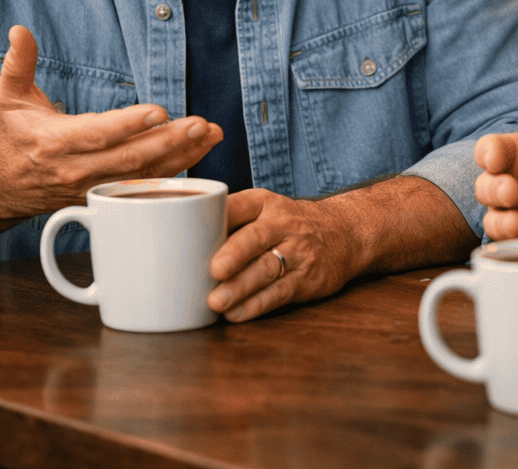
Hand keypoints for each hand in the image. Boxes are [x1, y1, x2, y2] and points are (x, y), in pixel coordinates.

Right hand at [0, 25, 222, 222]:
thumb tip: (20, 31)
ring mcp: (93, 187)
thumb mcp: (9, 96)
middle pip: (129, 157)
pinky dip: (175, 169)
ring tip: (210, 135)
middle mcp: (77, 169)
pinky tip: (199, 152)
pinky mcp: (106, 198)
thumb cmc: (15, 135)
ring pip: (143, 174)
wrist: (4, 184)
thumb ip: (18, 63)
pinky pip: (145, 186)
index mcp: (55, 142)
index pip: (97, 134)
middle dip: (169, 141)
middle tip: (201, 124)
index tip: (160, 110)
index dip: (129, 124)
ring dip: (182, 155)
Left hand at [208, 189, 356, 321]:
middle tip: (214, 269)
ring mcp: (298, 252)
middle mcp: (284, 224)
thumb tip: (174, 244)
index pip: (241, 205)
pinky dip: (257, 305)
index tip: (195, 228)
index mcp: (265, 203)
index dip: (219, 216)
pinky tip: (236, 314)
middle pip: (257, 237)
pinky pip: (280, 293)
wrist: (343, 233)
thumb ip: (229, 222)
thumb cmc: (287, 225)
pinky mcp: (307, 279)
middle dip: (235, 253)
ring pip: (267, 269)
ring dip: (241, 287)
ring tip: (217, 301)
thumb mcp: (265, 210)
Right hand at [474, 62, 517, 239]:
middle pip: (484, 187)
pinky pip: (513, 252)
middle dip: (494, 190)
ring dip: (499, 222)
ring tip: (516, 222)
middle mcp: (508, 184)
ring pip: (492, 221)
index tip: (497, 156)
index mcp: (513, 153)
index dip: (488, 153)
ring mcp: (516, 215)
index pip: (488, 150)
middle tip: (513, 191)